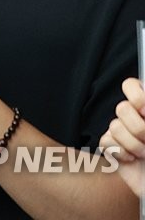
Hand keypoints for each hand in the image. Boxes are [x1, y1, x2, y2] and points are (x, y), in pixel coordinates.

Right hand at [100, 78, 144, 196]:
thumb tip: (142, 107)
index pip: (131, 86)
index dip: (136, 95)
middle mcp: (135, 119)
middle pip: (121, 108)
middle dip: (137, 127)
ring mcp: (122, 134)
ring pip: (113, 127)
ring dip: (132, 144)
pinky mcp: (112, 149)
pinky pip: (105, 142)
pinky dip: (120, 152)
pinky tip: (132, 159)